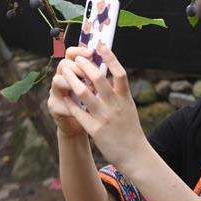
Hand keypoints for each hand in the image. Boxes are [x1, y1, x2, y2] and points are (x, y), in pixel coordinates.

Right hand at [46, 45, 94, 138]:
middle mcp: (62, 77)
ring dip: (73, 85)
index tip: (91, 53)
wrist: (86, 127)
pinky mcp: (54, 107)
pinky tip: (85, 111)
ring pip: (58, 80)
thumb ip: (101, 75)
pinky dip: (74, 108)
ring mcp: (55, 91)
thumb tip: (109, 61)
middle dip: (78, 68)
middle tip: (91, 75)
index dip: (79, 50)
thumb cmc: (95, 103)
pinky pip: (61, 103)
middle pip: (64, 63)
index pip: (71, 53)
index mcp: (74, 69)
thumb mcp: (100, 87)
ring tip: (90, 92)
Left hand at [58, 43, 146, 169]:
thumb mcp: (128, 107)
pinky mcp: (95, 130)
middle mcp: (115, 105)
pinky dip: (71, 102)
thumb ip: (119, 92)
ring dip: (72, 80)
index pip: (120, 73)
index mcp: (125, 98)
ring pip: (84, 93)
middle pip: (98, 78)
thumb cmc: (130, 129)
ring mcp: (104, 117)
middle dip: (85, 65)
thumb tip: (108, 73)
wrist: (135, 155)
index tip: (101, 45)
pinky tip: (65, 95)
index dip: (111, 57)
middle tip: (77, 58)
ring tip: (65, 71)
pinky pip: (79, 112)